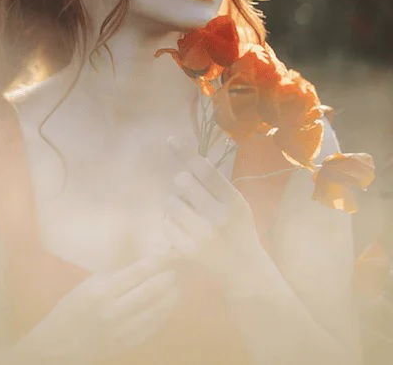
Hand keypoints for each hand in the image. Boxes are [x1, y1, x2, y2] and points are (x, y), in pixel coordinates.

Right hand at [9, 252, 179, 363]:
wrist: (57, 346)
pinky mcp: (126, 344)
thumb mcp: (88, 284)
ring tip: (176, 287)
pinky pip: (151, 329)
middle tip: (175, 271)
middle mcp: (113, 311)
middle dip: (167, 279)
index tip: (167, 255)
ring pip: (156, 311)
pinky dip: (162, 316)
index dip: (157, 263)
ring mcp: (121, 331)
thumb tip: (143, 263)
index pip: (138, 273)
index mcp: (102, 292)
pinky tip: (167, 307)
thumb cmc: (71, 309)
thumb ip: (115, 275)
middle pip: (151, 292)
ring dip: (170, 298)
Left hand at [163, 136, 263, 287]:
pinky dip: (170, 222)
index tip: (170, 139)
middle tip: (188, 192)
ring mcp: (203, 235)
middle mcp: (219, 217)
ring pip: (171, 202)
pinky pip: (166, 224)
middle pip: (183, 181)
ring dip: (174, 202)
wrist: (245, 272)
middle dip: (181, 182)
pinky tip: (183, 228)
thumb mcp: (237, 204)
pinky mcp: (188, 251)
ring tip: (187, 212)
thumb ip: (217, 184)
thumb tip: (191, 159)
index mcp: (234, 201)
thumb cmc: (239, 231)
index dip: (184, 151)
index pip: (205, 169)